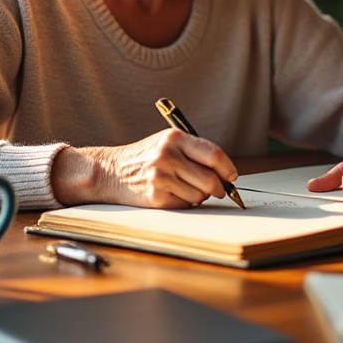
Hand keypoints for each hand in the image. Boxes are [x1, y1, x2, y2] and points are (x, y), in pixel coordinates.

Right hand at [52, 128, 238, 208]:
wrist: (111, 171)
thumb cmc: (145, 157)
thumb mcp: (167, 143)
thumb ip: (194, 152)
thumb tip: (226, 173)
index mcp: (174, 138)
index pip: (213, 154)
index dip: (227, 168)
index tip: (231, 176)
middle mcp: (168, 156)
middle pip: (210, 179)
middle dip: (219, 188)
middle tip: (218, 189)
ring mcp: (161, 177)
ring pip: (200, 194)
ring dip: (199, 195)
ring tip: (185, 187)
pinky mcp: (156, 197)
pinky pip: (185, 204)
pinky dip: (184, 201)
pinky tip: (171, 193)